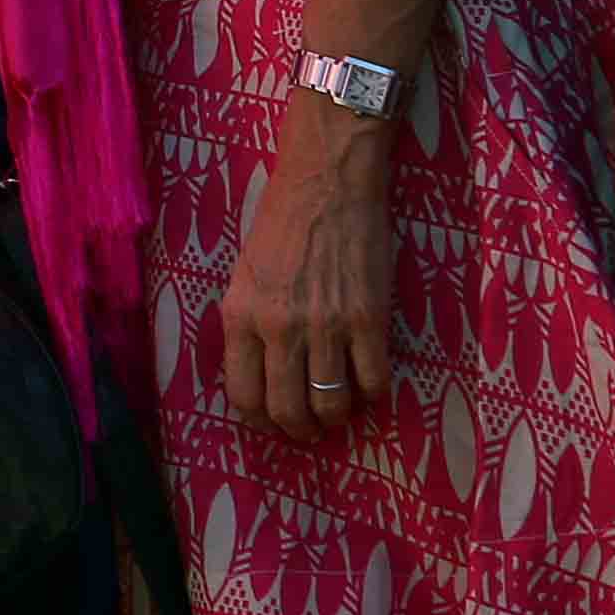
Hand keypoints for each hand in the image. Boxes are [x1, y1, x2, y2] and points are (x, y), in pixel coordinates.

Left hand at [221, 95, 401, 440]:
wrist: (327, 183)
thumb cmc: (281, 223)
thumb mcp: (245, 274)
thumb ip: (249, 324)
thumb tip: (262, 374)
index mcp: (240, 315)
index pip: (243, 395)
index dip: (260, 422)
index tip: (273, 426)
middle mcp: (279, 328)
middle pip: (288, 411)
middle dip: (300, 432)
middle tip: (310, 432)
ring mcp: (326, 327)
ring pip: (332, 405)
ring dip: (337, 418)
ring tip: (339, 413)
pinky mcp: (369, 320)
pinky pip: (374, 383)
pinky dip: (373, 395)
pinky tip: (368, 386)